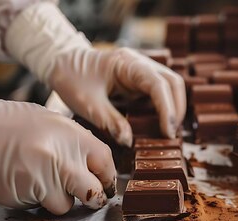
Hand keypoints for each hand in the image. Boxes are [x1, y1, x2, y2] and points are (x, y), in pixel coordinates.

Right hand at [0, 100, 115, 214]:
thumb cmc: (10, 125)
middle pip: (93, 191)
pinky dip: (35, 202)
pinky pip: (41, 207)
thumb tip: (95, 166)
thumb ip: (74, 144)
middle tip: (86, 197)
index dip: (106, 177)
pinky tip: (23, 184)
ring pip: (66, 205)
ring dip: (57, 200)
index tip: (104, 184)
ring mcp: (44, 177)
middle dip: (91, 197)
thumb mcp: (51, 123)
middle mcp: (62, 157)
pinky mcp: (26, 194)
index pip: (105, 163)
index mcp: (72, 136)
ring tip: (40, 183)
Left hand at [49, 47, 185, 146]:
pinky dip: (163, 110)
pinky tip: (157, 127)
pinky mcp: (138, 82)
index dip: (167, 109)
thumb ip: (110, 122)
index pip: (158, 84)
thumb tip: (130, 141)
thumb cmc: (71, 77)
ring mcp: (141, 72)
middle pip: (173, 83)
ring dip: (173, 109)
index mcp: (127, 64)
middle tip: (171, 135)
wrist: (60, 63)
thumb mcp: (87, 103)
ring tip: (167, 133)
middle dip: (177, 109)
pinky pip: (159, 94)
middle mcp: (139, 64)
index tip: (168, 132)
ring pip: (170, 87)